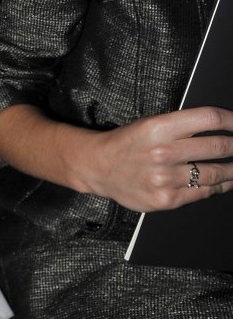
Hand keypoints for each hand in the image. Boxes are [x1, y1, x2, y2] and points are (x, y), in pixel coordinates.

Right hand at [79, 106, 232, 211]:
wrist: (99, 168)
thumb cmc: (127, 143)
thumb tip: (220, 129)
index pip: (208, 118)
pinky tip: (224, 182)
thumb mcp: (151, 124)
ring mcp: (166, 178)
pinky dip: (219, 187)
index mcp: (160, 127)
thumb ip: (183, 126)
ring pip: (215, 173)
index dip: (231, 120)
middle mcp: (163, 152)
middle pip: (217, 146)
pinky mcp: (167, 199)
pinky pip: (203, 193)